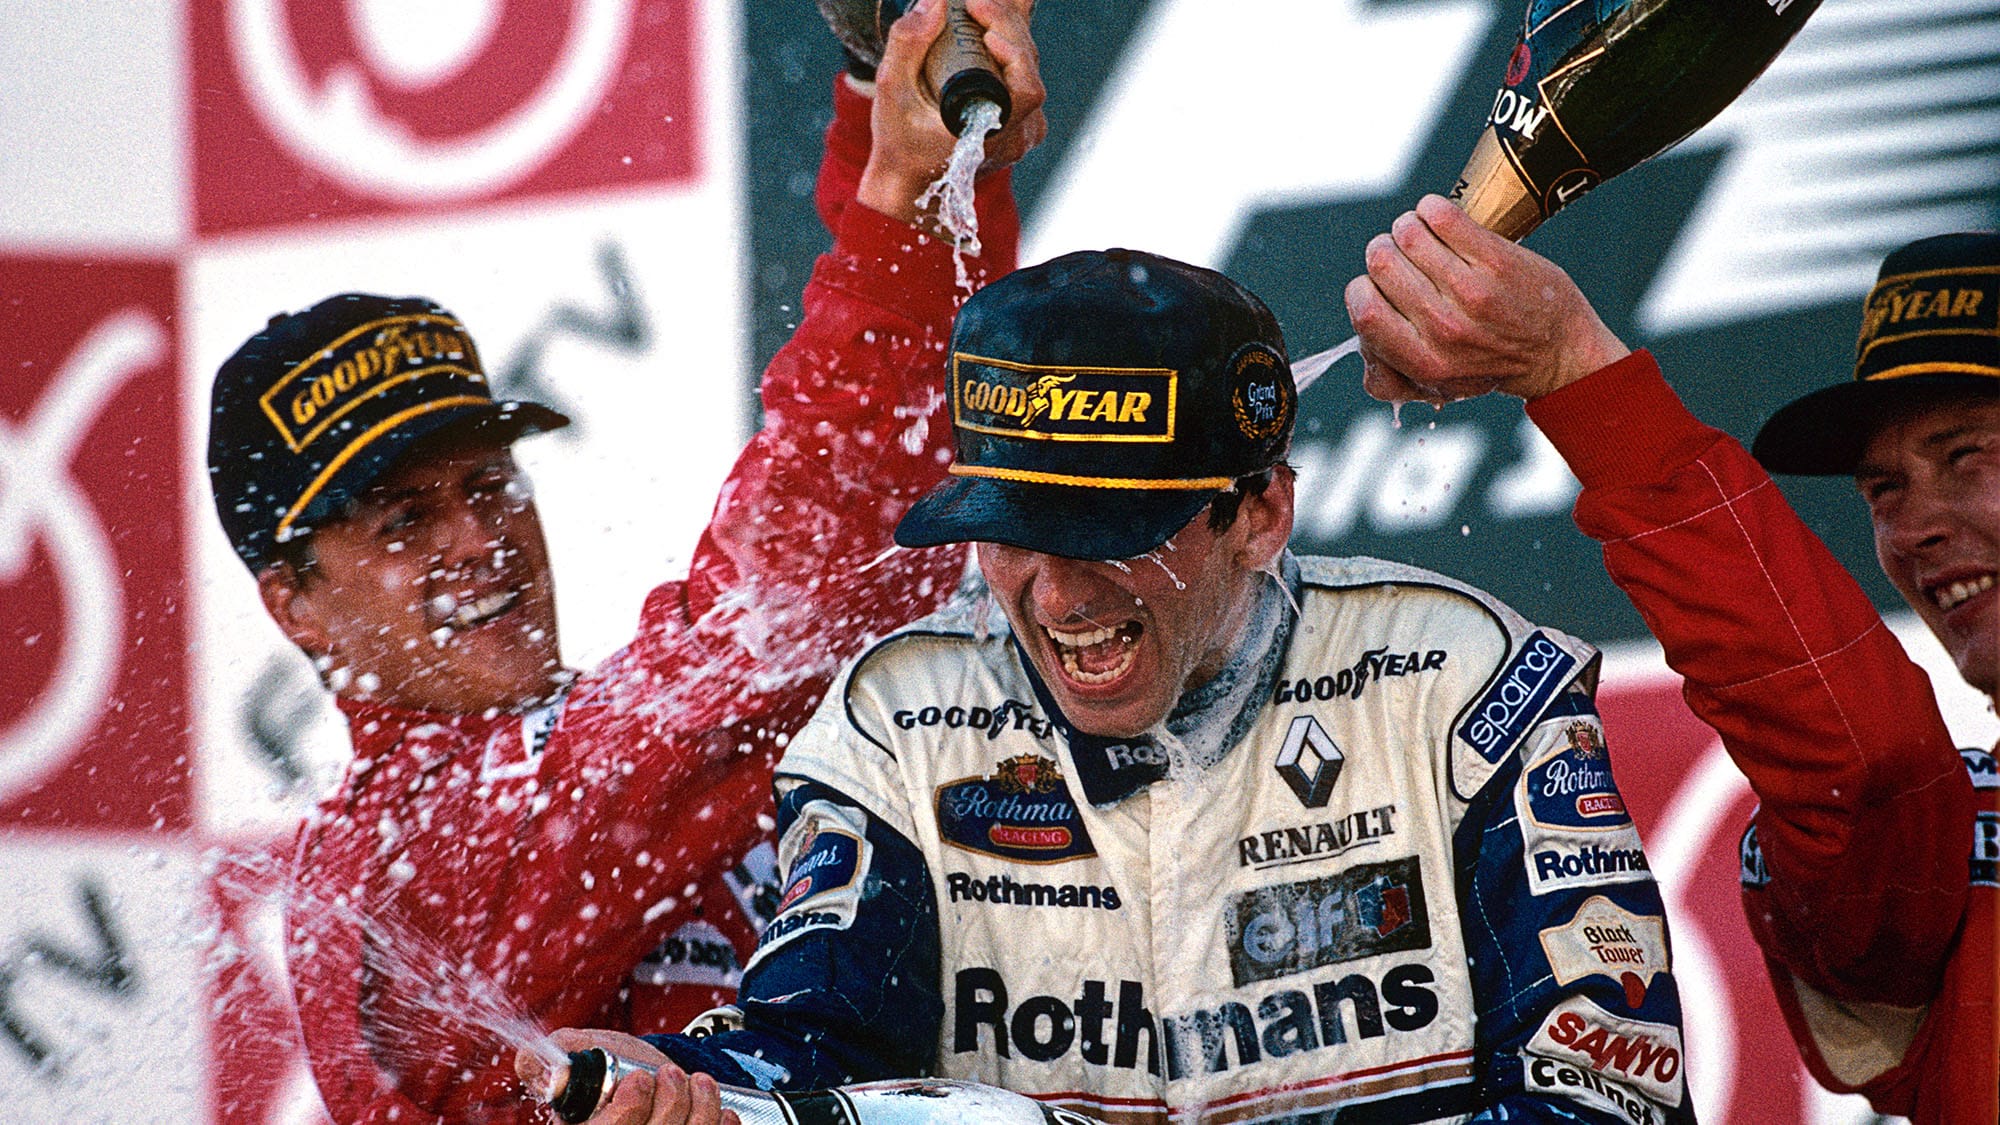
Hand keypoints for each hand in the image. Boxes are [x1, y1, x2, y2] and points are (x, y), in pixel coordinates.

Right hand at [517, 1029, 737, 1124]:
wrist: (656, 1074)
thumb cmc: (615, 1067)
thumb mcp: (583, 1052)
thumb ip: (554, 1054)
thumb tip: (535, 1063)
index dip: (626, 1115)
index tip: (640, 1080)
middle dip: (668, 1105)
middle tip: (671, 1073)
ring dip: (699, 1110)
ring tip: (699, 1081)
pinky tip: (721, 1110)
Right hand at [857, 0, 1047, 224]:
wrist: (908, 185)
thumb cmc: (898, 144)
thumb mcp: (891, 91)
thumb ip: (908, 43)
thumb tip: (937, 1)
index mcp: (990, 134)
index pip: (1027, 88)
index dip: (1016, 51)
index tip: (984, 27)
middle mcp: (1015, 137)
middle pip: (1029, 68)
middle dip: (1006, 24)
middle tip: (975, 2)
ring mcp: (1022, 133)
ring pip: (1029, 70)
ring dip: (1009, 32)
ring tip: (981, 7)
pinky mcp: (1021, 126)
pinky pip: (1024, 79)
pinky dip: (1011, 48)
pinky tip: (993, 27)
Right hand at [1343, 195, 1628, 402]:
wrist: (1558, 351)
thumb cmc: (1490, 363)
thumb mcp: (1436, 387)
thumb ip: (1390, 379)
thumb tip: (1360, 351)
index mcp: (1424, 363)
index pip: (1363, 309)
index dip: (1363, 291)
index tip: (1380, 288)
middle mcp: (1445, 330)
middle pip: (1380, 263)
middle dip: (1386, 252)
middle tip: (1405, 257)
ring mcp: (1472, 292)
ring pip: (1407, 233)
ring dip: (1409, 227)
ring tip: (1423, 235)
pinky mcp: (1496, 261)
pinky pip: (1441, 215)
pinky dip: (1432, 209)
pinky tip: (1438, 217)